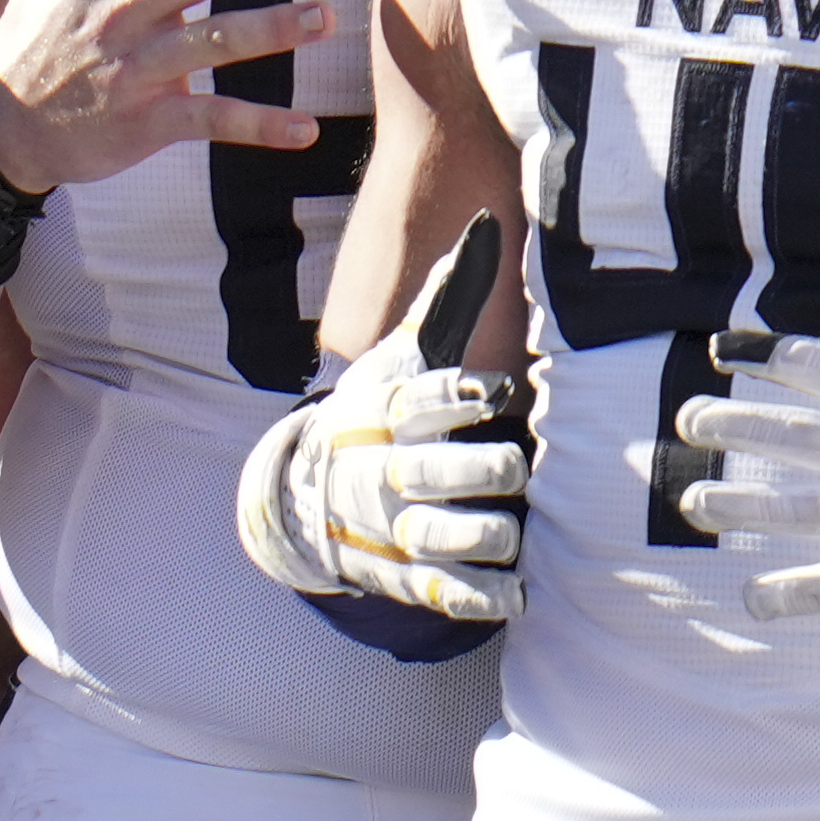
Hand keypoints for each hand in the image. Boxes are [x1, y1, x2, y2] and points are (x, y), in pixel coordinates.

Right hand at [236, 215, 524, 623]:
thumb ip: (447, 298)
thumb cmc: (379, 409)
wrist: (306, 489)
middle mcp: (387, 466)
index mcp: (391, 407)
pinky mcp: (398, 572)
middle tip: (512, 468)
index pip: (426, 397)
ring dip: (484, 534)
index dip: (462, 395)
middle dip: (482, 470)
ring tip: (513, 530)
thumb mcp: (402, 353)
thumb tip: (483, 225)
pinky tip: (512, 592)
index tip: (498, 392)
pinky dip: (477, 595)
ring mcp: (390, 523)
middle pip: (439, 471)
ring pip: (443, 534)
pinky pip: (441, 591)